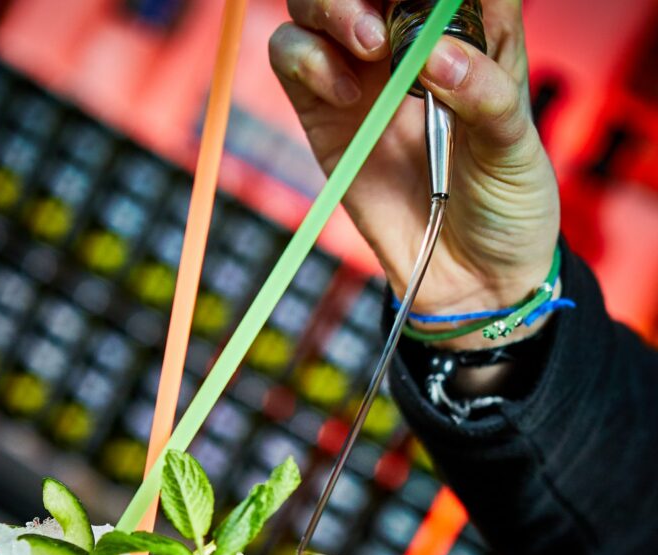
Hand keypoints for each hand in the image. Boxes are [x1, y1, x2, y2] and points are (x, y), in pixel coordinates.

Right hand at [269, 1, 559, 342]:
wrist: (470, 277)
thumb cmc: (505, 203)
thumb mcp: (514, 148)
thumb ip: (484, 94)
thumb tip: (436, 55)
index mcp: (473, 26)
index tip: (430, 4)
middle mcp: (412, 35)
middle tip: (382, 20)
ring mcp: (363, 70)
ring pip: (318, 1)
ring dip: (333, 6)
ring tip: (369, 46)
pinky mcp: (323, 109)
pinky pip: (291, 55)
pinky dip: (308, 57)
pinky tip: (348, 92)